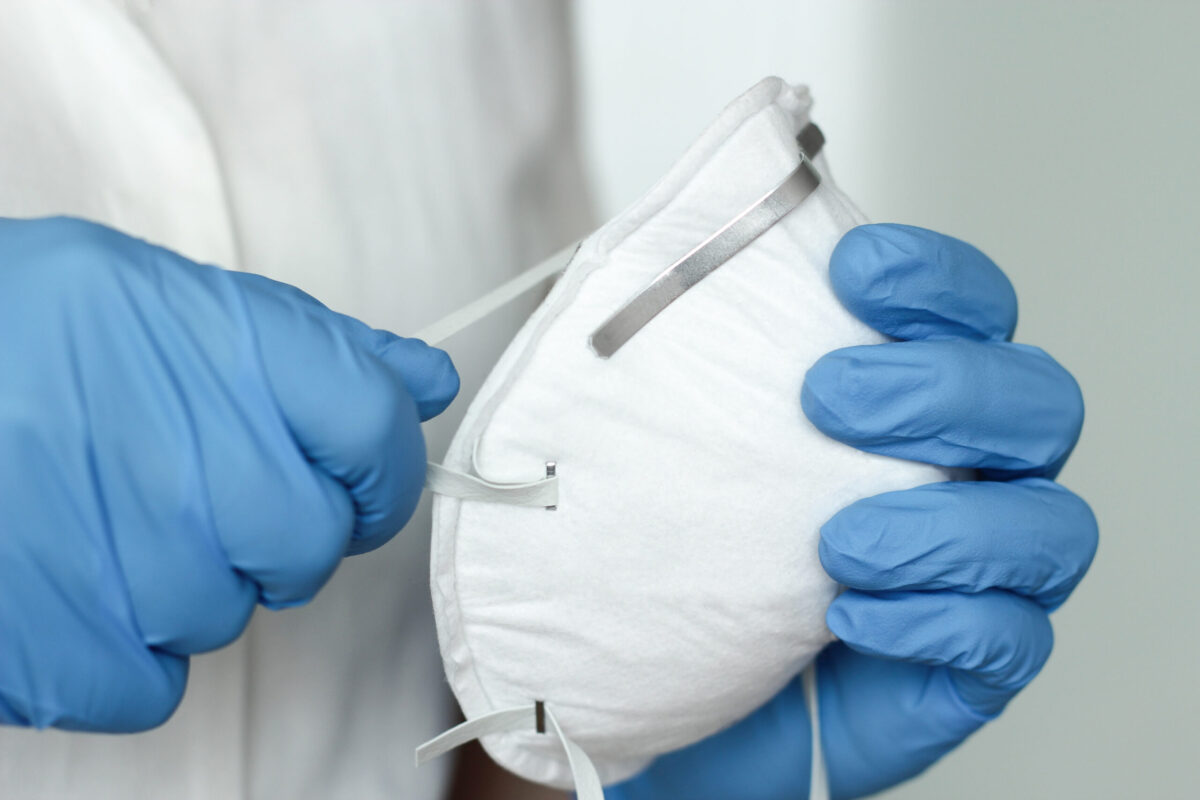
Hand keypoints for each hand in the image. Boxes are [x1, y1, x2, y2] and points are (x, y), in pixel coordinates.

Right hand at [0, 217, 457, 731]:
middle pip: (311, 542)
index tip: (362, 481)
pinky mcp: (61, 650)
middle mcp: (185, 454)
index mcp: (223, 347)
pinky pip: (152, 682)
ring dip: (188, 582)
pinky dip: (123, 647)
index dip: (383, 467)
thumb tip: (424, 380)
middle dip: (281, 533)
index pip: (372, 430)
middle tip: (209, 498)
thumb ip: (312, 346)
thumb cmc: (26, 329)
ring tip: (108, 521)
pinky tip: (74, 576)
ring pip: (228, 615)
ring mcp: (125, 558)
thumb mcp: (170, 298)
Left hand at [607, 224, 1096, 798]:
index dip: (938, 280)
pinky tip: (850, 617)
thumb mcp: (687, 435)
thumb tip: (665, 249)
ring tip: (838, 541)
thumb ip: (707, 353)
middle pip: (1038, 402)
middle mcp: (974, 472)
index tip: (855, 270)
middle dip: (945, 389)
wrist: (671, 682)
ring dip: (946, 524)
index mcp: (923, 398)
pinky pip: (1010, 640)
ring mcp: (985, 570)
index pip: (977, 311)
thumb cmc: (696, 547)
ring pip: (1049, 527)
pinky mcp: (973, 662)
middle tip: (829, 398)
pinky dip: (936, 620)